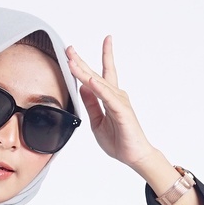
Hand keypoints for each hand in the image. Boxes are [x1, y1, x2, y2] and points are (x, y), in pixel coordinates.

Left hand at [65, 37, 159, 170]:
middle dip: (81, 61)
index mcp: (108, 98)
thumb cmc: (119, 140)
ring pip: (99, 83)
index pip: (97, 76)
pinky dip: (99, 88)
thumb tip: (82, 87)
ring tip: (73, 62)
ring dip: (84, 72)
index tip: (73, 52)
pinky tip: (90, 81)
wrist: (134, 155)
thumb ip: (91, 104)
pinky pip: (108, 98)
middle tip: (69, 48)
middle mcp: (115, 95)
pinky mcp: (122, 111)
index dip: (85, 63)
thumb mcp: (96, 121)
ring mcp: (119, 102)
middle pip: (95, 74)